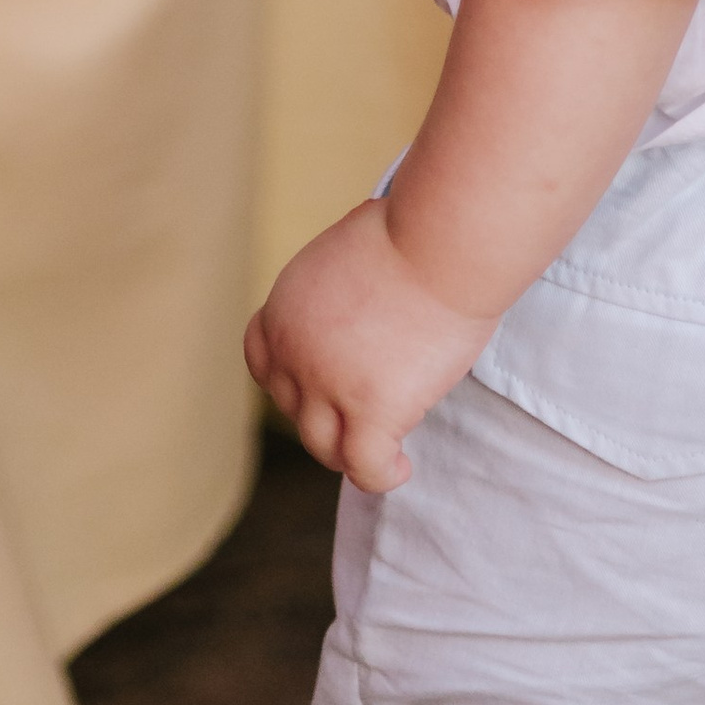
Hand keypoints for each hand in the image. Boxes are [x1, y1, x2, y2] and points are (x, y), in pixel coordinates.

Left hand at [245, 198, 498, 493]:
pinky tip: (401, 466)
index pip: (264, 364)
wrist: (441, 240)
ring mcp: (329, 385)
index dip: (292, 381)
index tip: (324, 386)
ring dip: (348, 451)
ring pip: (323, 447)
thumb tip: (354, 299)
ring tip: (383, 449)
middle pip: (294, 409)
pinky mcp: (372, 411)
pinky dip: (381, 474)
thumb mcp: (345, 250)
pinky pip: (365, 468)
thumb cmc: (412, 230)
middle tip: (363, 414)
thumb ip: (335, 287)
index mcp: (284, 308)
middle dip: (326, 414)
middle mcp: (294, 351)